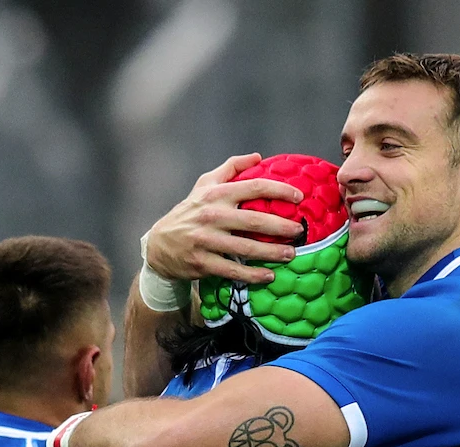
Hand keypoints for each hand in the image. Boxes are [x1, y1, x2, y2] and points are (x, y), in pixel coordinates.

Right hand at [145, 153, 304, 285]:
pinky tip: (269, 276)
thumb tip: (258, 156)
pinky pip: (233, 271)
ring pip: (246, 249)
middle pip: (254, 221)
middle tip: (299, 231)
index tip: (299, 198)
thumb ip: (231, 168)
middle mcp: (212, 216)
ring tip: (291, 254)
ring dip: (272, 253)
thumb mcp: (204, 184)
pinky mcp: (203, 263)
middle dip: (281, 227)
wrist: (159, 244)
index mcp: (216, 194)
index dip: (279, 190)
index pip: (253, 187)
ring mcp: (206, 241)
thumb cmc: (190, 211)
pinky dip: (253, 275)